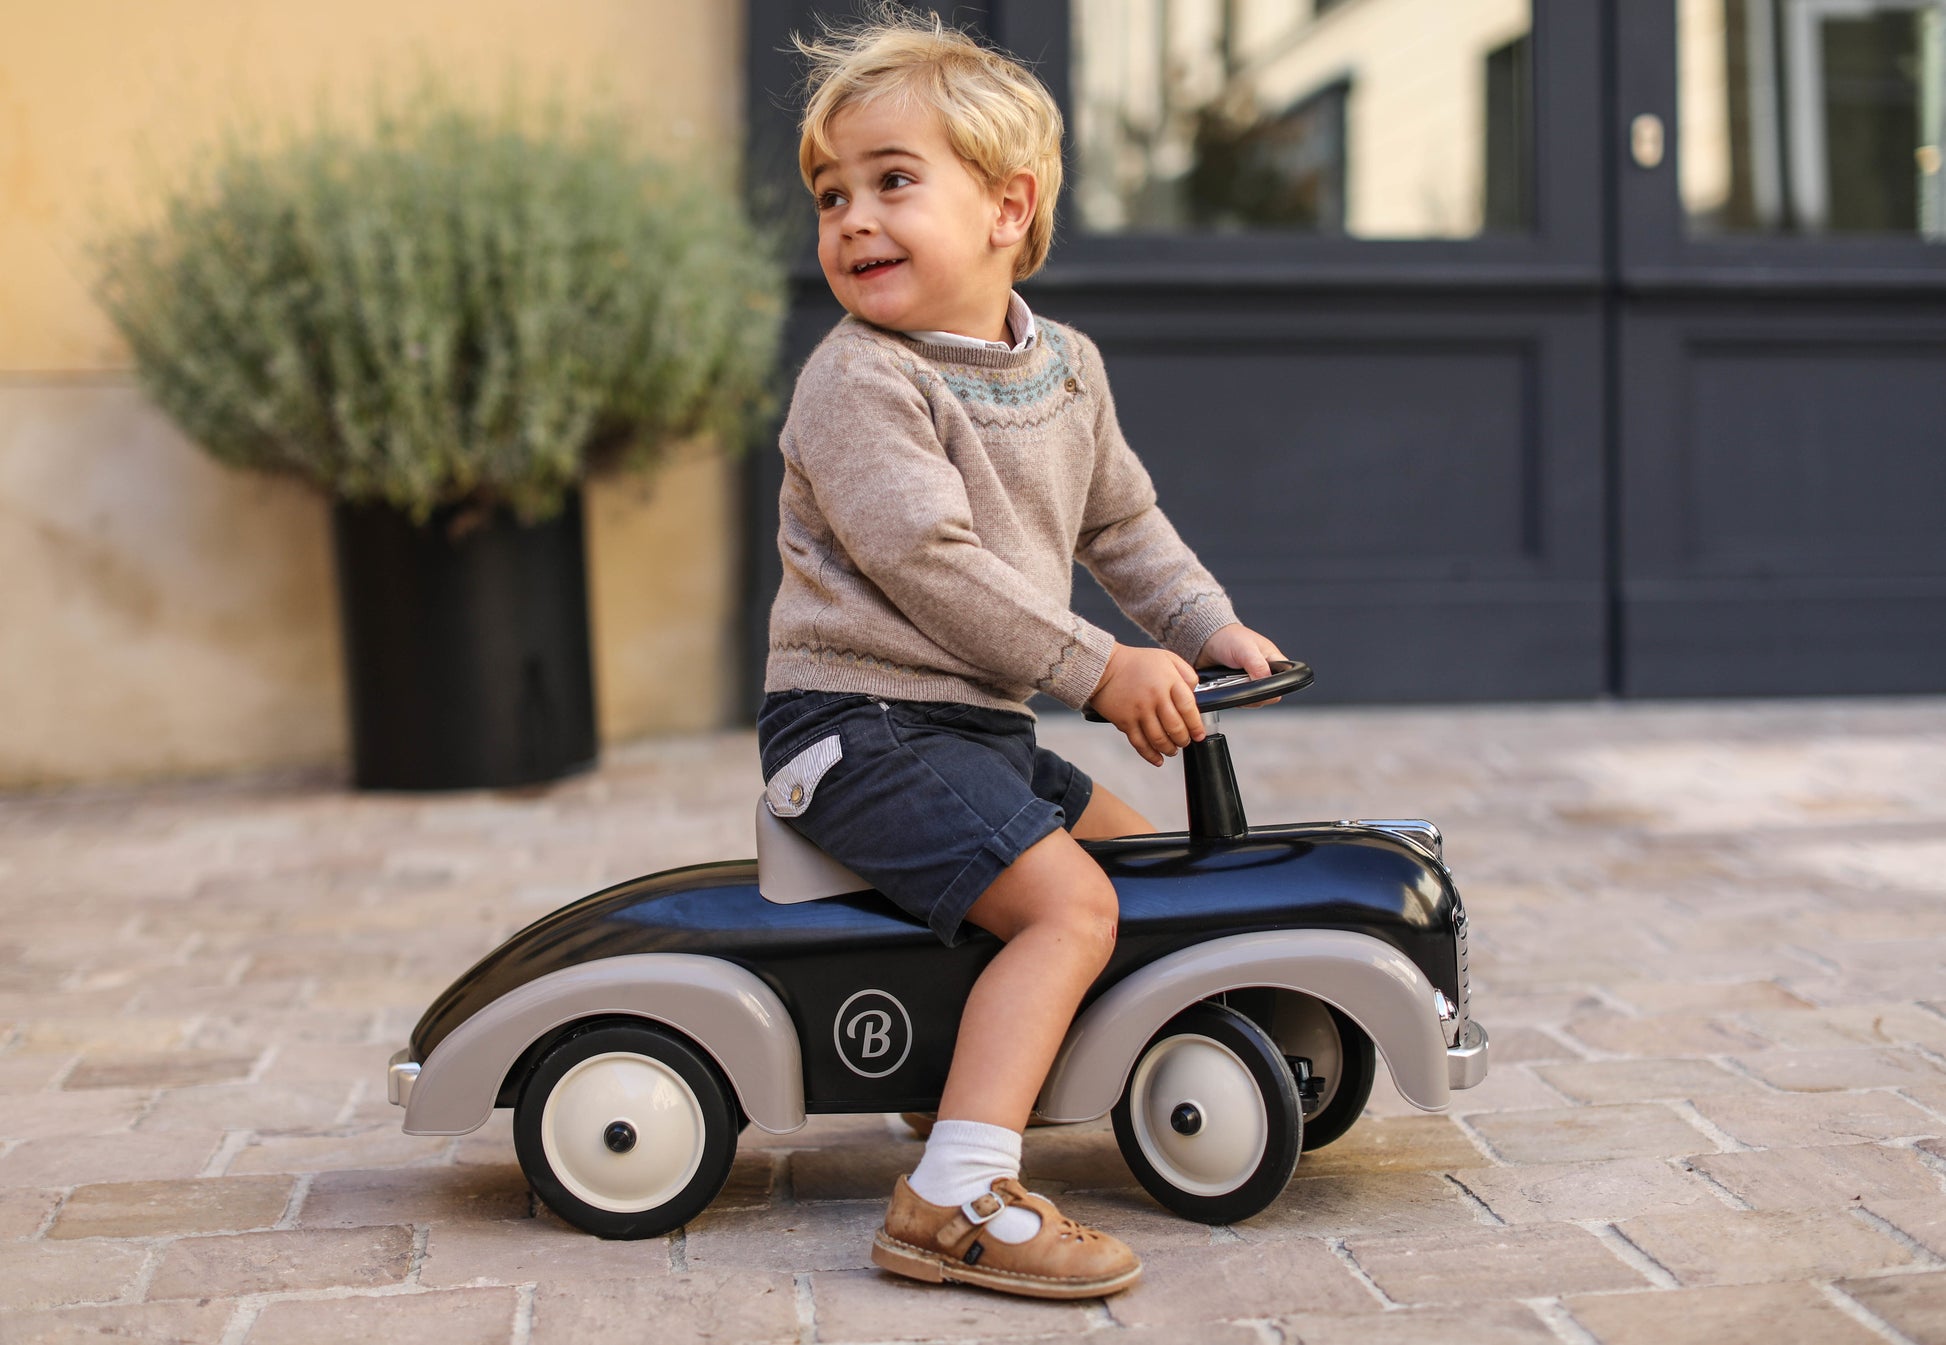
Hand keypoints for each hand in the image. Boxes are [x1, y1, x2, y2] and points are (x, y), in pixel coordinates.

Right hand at [1088, 643, 1203, 766]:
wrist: (1103, 666)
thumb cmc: (1135, 662)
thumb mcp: (1167, 658)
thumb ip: (1186, 673)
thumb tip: (1195, 693)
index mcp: (1169, 681)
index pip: (1188, 708)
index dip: (1196, 725)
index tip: (1199, 734)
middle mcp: (1155, 697)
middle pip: (1175, 727)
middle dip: (1183, 740)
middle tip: (1184, 742)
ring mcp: (1139, 711)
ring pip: (1159, 739)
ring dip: (1169, 749)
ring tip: (1172, 750)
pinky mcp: (1125, 721)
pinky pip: (1140, 743)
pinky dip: (1150, 755)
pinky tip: (1157, 759)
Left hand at [1196, 624, 1288, 702]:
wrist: (1205, 641)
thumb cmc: (1228, 637)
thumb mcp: (1245, 649)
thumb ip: (1258, 666)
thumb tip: (1264, 682)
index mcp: (1273, 660)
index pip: (1284, 681)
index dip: (1273, 687)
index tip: (1258, 686)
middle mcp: (1264, 672)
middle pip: (1267, 695)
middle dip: (1253, 693)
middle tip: (1240, 681)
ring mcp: (1250, 681)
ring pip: (1253, 700)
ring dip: (1241, 695)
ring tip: (1230, 681)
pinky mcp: (1238, 688)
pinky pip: (1240, 700)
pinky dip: (1232, 696)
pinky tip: (1225, 686)